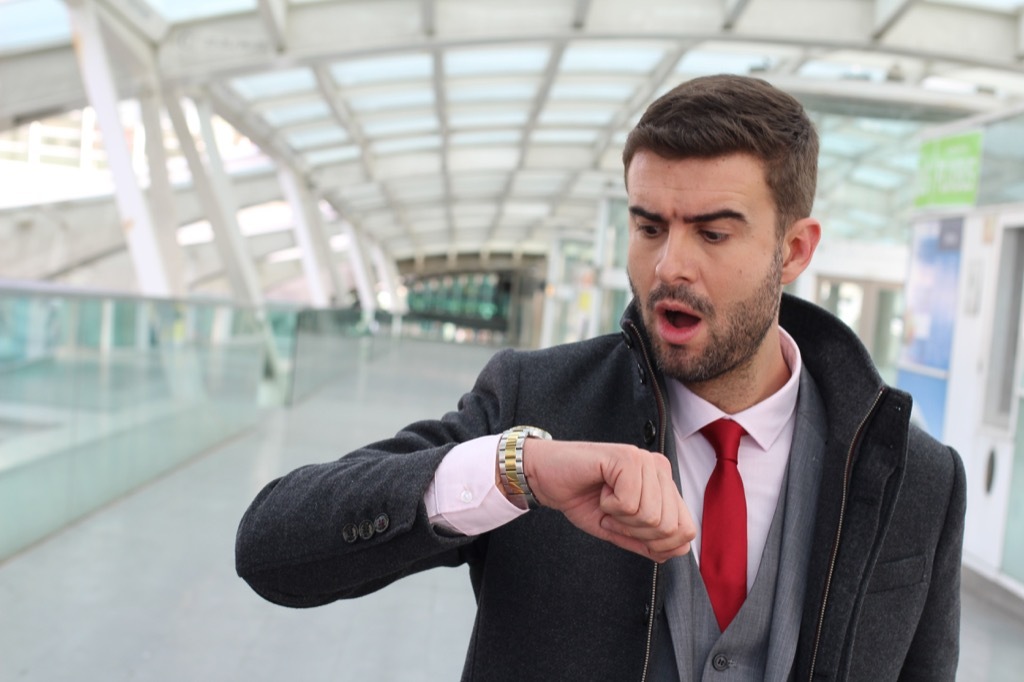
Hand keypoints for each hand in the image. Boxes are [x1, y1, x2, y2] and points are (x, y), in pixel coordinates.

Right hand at [520, 439, 694, 562]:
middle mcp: (660, 468)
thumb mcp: (618, 528)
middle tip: (613, 514)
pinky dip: (609, 506)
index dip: (658, 544)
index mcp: (664, 484)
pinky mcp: (627, 458)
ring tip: (606, 500)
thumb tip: (675, 552)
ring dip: (620, 518)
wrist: (546, 477)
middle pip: (670, 527)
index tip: (628, 529)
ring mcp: (645, 461)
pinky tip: (600, 490)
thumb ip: (647, 541)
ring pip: (651, 516)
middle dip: (635, 532)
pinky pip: (630, 504)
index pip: (686, 530)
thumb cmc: (581, 497)